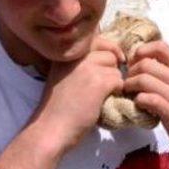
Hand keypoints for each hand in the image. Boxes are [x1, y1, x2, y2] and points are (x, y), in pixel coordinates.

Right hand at [36, 37, 124, 154]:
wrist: (51, 128)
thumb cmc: (58, 107)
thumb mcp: (64, 75)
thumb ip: (80, 64)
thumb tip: (108, 56)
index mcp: (67, 53)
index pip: (97, 40)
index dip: (107, 51)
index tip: (111, 62)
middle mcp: (77, 56)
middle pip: (109, 52)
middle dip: (111, 67)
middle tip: (106, 82)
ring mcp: (88, 67)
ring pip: (115, 67)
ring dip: (113, 81)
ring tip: (101, 95)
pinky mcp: (98, 82)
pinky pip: (118, 80)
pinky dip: (116, 91)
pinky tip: (103, 101)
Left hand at [124, 41, 168, 166]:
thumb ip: (167, 75)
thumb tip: (142, 65)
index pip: (160, 46)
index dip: (142, 50)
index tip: (134, 63)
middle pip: (146, 63)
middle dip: (130, 72)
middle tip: (127, 82)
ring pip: (144, 80)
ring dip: (130, 86)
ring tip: (128, 93)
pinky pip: (149, 100)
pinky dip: (138, 101)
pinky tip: (138, 105)